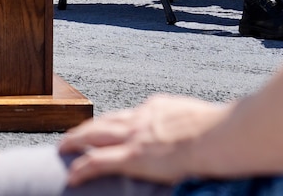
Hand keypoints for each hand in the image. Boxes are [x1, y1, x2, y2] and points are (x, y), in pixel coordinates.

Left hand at [59, 94, 229, 185]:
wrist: (216, 135)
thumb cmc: (219, 130)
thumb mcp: (201, 120)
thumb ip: (192, 125)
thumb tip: (202, 133)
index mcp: (158, 108)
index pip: (130, 114)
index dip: (116, 122)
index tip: (109, 127)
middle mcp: (141, 118)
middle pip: (106, 120)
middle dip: (88, 127)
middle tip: (74, 134)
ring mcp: (135, 136)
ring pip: (94, 134)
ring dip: (76, 140)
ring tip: (63, 148)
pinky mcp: (132, 157)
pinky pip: (98, 162)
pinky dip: (82, 168)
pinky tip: (71, 176)